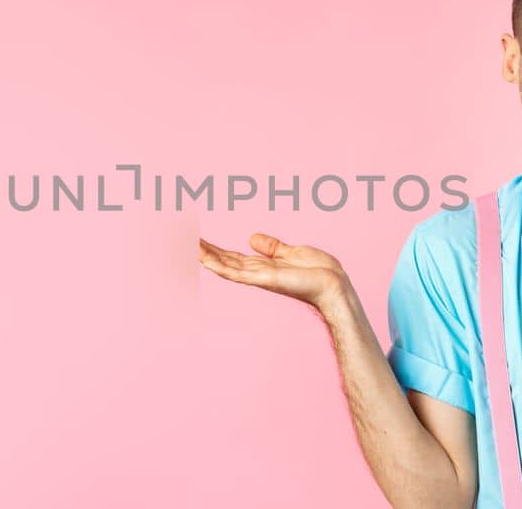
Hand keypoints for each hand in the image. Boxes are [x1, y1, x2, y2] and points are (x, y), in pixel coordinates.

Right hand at [197, 233, 351, 307]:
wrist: (334, 284)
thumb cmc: (320, 271)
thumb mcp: (292, 251)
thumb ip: (272, 246)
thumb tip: (251, 237)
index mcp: (264, 266)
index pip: (234, 257)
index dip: (217, 249)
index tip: (200, 239)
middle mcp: (258, 274)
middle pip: (226, 261)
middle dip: (207, 251)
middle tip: (187, 239)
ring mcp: (259, 278)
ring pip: (226, 267)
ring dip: (207, 257)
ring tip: (190, 245)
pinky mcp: (264, 279)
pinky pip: (236, 272)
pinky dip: (219, 265)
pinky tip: (205, 258)